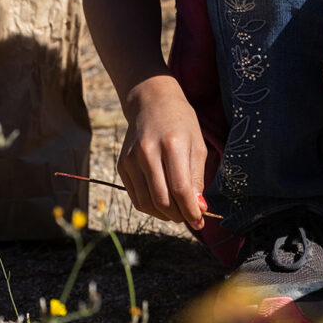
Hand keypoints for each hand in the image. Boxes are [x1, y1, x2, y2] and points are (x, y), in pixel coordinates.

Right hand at [116, 75, 209, 228]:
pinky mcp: (122, 165)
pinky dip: (150, 206)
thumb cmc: (180, 123)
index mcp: (171, 145)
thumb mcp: (198, 146)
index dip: (191, 211)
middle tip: (189, 216)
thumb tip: (199, 209)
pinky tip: (162, 201)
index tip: (200, 220)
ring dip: (164, 215)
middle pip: (162, 200)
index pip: (180, 189)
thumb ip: (197, 179)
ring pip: (147, 203)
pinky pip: (136, 197)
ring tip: (177, 210)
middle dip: (179, 215)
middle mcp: (147, 152)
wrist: (151, 103)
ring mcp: (131, 159)